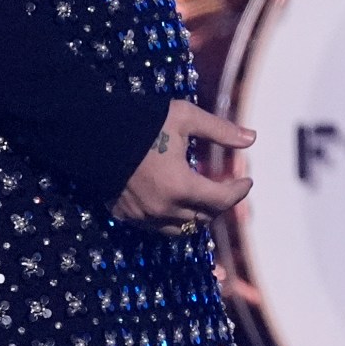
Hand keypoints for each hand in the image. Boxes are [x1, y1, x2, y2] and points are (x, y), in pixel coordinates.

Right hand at [110, 99, 254, 234]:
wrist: (92, 133)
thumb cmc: (143, 122)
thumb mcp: (185, 118)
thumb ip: (220, 130)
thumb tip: (252, 138)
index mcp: (180, 186)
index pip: (222, 200)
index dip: (239, 191)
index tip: (247, 181)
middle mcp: (163, 208)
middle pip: (205, 217)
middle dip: (221, 203)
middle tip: (227, 186)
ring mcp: (143, 216)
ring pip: (183, 228)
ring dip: (199, 215)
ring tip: (205, 196)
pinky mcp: (126, 215)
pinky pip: (159, 227)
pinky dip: (174, 218)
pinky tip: (177, 201)